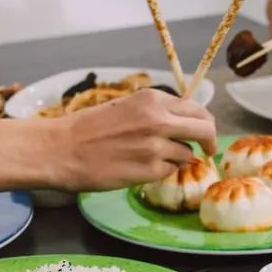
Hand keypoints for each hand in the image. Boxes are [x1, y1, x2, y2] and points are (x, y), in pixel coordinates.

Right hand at [54, 89, 216, 191]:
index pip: (196, 109)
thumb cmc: (87, 128)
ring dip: (177, 158)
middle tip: (208, 150)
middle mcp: (159, 119)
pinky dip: (161, 172)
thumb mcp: (125, 107)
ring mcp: (156, 146)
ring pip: (187, 154)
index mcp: (153, 99)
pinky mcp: (150, 169)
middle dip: (210, 141)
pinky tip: (140, 168)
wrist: (61, 149)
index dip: (204, 123)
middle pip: (204, 129)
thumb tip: (184, 122)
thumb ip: (156, 112)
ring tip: (150, 158)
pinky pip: (169, 171)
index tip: (204, 133)